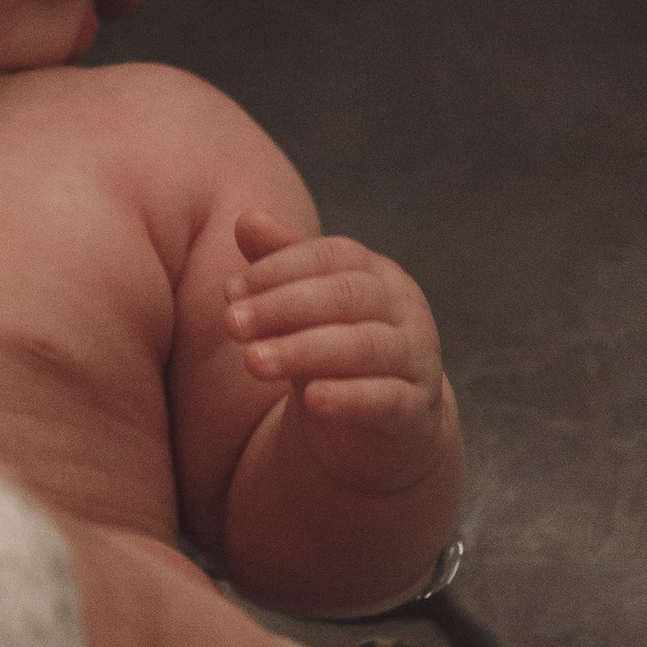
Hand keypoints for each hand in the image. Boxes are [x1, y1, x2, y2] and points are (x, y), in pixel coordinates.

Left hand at [223, 215, 455, 499]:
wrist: (380, 428)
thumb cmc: (333, 352)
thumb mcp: (304, 310)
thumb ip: (280, 264)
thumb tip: (247, 219)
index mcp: (377, 273)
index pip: (329, 256)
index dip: (278, 268)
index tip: (229, 291)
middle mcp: (404, 308)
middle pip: (346, 295)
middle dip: (283, 306)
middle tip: (231, 324)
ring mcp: (416, 358)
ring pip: (363, 346)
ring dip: (303, 350)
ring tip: (253, 361)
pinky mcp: (417, 410)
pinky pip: (386, 399)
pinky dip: (349, 397)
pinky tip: (312, 400)